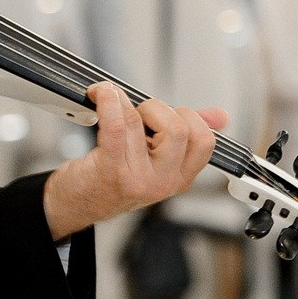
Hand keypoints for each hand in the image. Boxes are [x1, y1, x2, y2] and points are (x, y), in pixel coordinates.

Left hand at [43, 82, 225, 238]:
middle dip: (156, 108)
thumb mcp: (156, 161)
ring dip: (121, 101)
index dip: (188, 117)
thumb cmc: (114, 178)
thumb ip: (188, 137)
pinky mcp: (111, 171)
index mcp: (180, 178)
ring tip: (110, 102)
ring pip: (139, 122)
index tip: (166, 114)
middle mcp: (163, 182)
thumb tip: (219, 116)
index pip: (205, 140)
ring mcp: (138, 179)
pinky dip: (107, 101)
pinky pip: (115, 126)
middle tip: (138, 114)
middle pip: (179, 129)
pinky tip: (100, 95)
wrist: (78, 203)